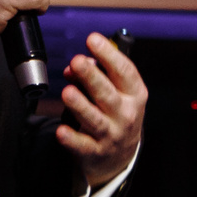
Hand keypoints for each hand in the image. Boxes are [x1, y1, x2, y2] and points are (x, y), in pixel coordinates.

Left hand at [57, 32, 144, 189]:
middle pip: (108, 94)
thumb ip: (96, 75)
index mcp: (135, 94)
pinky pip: (82, 145)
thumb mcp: (117, 93)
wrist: (119, 156)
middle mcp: (126, 114)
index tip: (93, 39)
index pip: (125, 71)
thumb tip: (73, 67)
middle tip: (77, 61)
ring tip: (68, 92)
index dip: (109, 55)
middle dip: (92, 77)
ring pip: (95, 119)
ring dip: (81, 105)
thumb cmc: (117, 114)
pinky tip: (61, 131)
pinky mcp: (96, 152)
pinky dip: (72, 139)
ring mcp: (112, 135)